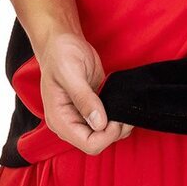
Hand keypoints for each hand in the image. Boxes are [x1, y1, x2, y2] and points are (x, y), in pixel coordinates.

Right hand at [38, 31, 134, 154]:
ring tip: (126, 108)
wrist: (61, 41)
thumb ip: (84, 99)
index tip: (117, 118)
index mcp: (60, 120)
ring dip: (118, 126)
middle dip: (115, 131)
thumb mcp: (70, 73)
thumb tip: (99, 122)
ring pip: (103, 135)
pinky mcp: (91, 107)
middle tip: (126, 112)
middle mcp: (70, 122)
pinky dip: (116, 117)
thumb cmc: (60, 54)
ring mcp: (81, 115)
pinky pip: (105, 121)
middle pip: (97, 143)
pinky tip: (122, 105)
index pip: (88, 144)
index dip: (107, 135)